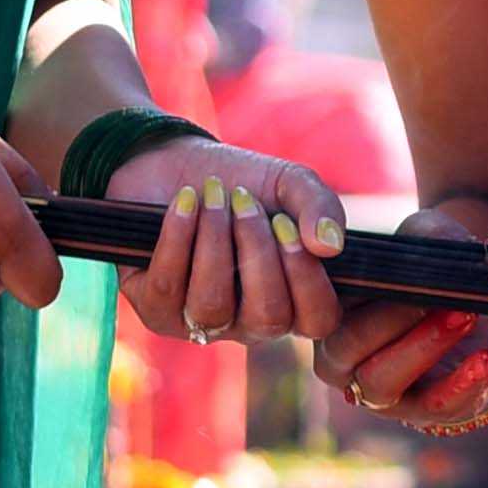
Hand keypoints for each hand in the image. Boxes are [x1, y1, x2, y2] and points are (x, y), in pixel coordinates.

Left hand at [99, 136, 347, 347]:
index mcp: (293, 300)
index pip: (318, 320)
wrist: (174, 164)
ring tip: (213, 195)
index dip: (307, 276)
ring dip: (214, 241)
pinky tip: (185, 202)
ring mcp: (202, 323)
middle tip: (242, 199)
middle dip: (256, 251)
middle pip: (267, 317)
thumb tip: (331, 246)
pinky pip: (167, 288)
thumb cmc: (243, 183)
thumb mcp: (289, 183)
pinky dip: (178, 237)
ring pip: (213, 306)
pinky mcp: (155, 311)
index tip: (283, 221)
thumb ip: (319, 206)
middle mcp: (251, 323)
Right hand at [323, 208, 487, 433]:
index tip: (402, 272)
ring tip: (465, 317)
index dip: (358, 292)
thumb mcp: (429, 239)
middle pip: (348, 348)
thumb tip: (434, 242)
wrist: (472, 302)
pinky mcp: (414, 409)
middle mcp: (339, 355)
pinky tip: (485, 361)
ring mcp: (372, 388)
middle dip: (394, 321)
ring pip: (380, 381)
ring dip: (425, 348)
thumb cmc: (435, 267)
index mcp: (329, 311)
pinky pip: (430, 407)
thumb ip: (425, 235)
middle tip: (438, 296)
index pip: (324, 307)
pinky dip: (459, 386)